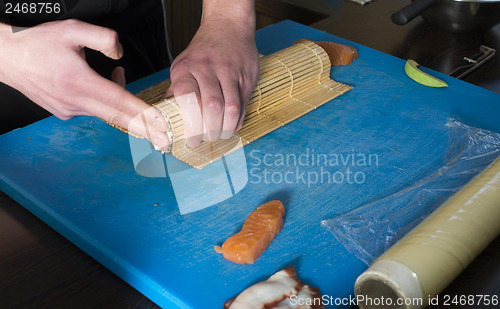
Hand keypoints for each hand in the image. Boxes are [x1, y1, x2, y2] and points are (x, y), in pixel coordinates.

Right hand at [0, 20, 169, 149]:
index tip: (160, 125)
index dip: (143, 114)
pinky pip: (93, 109)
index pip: (120, 101)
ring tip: (117, 75)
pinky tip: (101, 84)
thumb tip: (120, 55)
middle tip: (165, 142)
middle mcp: (75, 101)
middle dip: (145, 131)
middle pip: (118, 118)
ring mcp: (69, 110)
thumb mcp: (72, 30)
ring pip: (106, 111)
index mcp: (79, 82)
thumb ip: (103, 38)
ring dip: (121, 102)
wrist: (7, 58)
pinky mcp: (65, 113)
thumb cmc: (36, 44)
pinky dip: (104, 100)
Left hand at [165, 0, 258, 146]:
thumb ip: (176, 91)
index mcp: (186, 68)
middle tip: (207, 140)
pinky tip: (232, 126)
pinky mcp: (246, 76)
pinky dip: (238, 120)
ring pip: (230, 107)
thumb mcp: (182, 65)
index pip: (187, 99)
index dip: (190, 124)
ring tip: (220, 136)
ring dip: (226, 128)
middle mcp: (207, 69)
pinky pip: (242, 104)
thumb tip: (166, 117)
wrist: (228, 26)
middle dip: (210, 131)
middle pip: (212, 107)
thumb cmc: (202, 51)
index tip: (191, 139)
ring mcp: (229, 72)